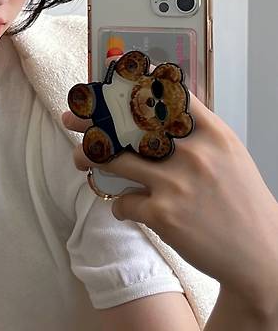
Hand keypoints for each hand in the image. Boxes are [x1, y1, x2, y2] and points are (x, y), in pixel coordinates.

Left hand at [62, 96, 277, 301]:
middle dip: (94, 120)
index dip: (135, 84)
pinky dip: (120, 205)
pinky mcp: (162, 214)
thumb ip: (199, 134)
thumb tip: (164, 114)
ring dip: (89, 158)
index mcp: (212, 134)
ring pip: (114, 160)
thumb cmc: (243, 204)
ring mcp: (175, 183)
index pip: (169, 96)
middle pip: (130, 125)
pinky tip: (127, 207)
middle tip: (71, 118)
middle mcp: (192, 153)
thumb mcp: (230, 156)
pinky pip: (123, 202)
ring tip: (78, 158)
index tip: (111, 77)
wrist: (259, 253)